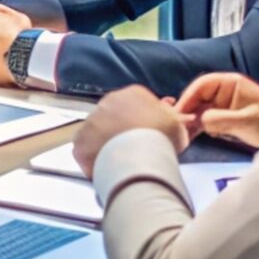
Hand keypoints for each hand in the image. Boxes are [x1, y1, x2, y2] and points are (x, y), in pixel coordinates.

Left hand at [72, 86, 190, 177]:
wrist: (139, 154)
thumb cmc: (161, 138)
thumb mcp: (177, 124)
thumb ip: (173, 118)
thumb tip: (176, 118)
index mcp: (134, 93)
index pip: (138, 103)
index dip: (146, 120)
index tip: (151, 132)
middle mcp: (109, 101)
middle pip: (117, 116)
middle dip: (125, 130)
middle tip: (137, 147)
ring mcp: (92, 120)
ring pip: (101, 131)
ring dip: (109, 142)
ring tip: (124, 159)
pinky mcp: (80, 140)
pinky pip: (87, 148)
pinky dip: (96, 157)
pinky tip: (109, 166)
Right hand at [174, 72, 258, 150]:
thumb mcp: (247, 121)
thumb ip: (221, 119)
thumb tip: (198, 120)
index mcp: (232, 83)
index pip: (202, 85)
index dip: (188, 97)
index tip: (178, 112)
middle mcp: (226, 92)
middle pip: (198, 98)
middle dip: (187, 111)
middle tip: (178, 127)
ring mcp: (225, 106)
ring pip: (200, 110)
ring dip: (191, 121)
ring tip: (183, 134)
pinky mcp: (226, 119)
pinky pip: (206, 121)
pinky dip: (199, 128)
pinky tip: (192, 137)